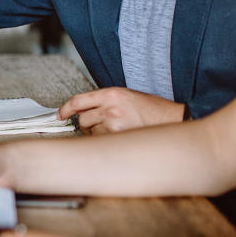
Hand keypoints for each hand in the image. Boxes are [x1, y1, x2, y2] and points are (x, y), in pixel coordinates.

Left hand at [58, 87, 185, 133]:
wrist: (175, 120)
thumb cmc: (154, 110)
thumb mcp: (128, 97)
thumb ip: (105, 101)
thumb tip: (84, 111)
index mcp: (112, 94)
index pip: (78, 100)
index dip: (65, 109)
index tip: (60, 114)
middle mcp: (110, 107)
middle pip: (82, 119)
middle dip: (87, 125)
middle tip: (101, 126)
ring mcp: (114, 124)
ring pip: (92, 133)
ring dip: (98, 135)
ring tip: (117, 131)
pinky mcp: (119, 137)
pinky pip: (102, 142)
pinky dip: (107, 142)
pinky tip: (121, 138)